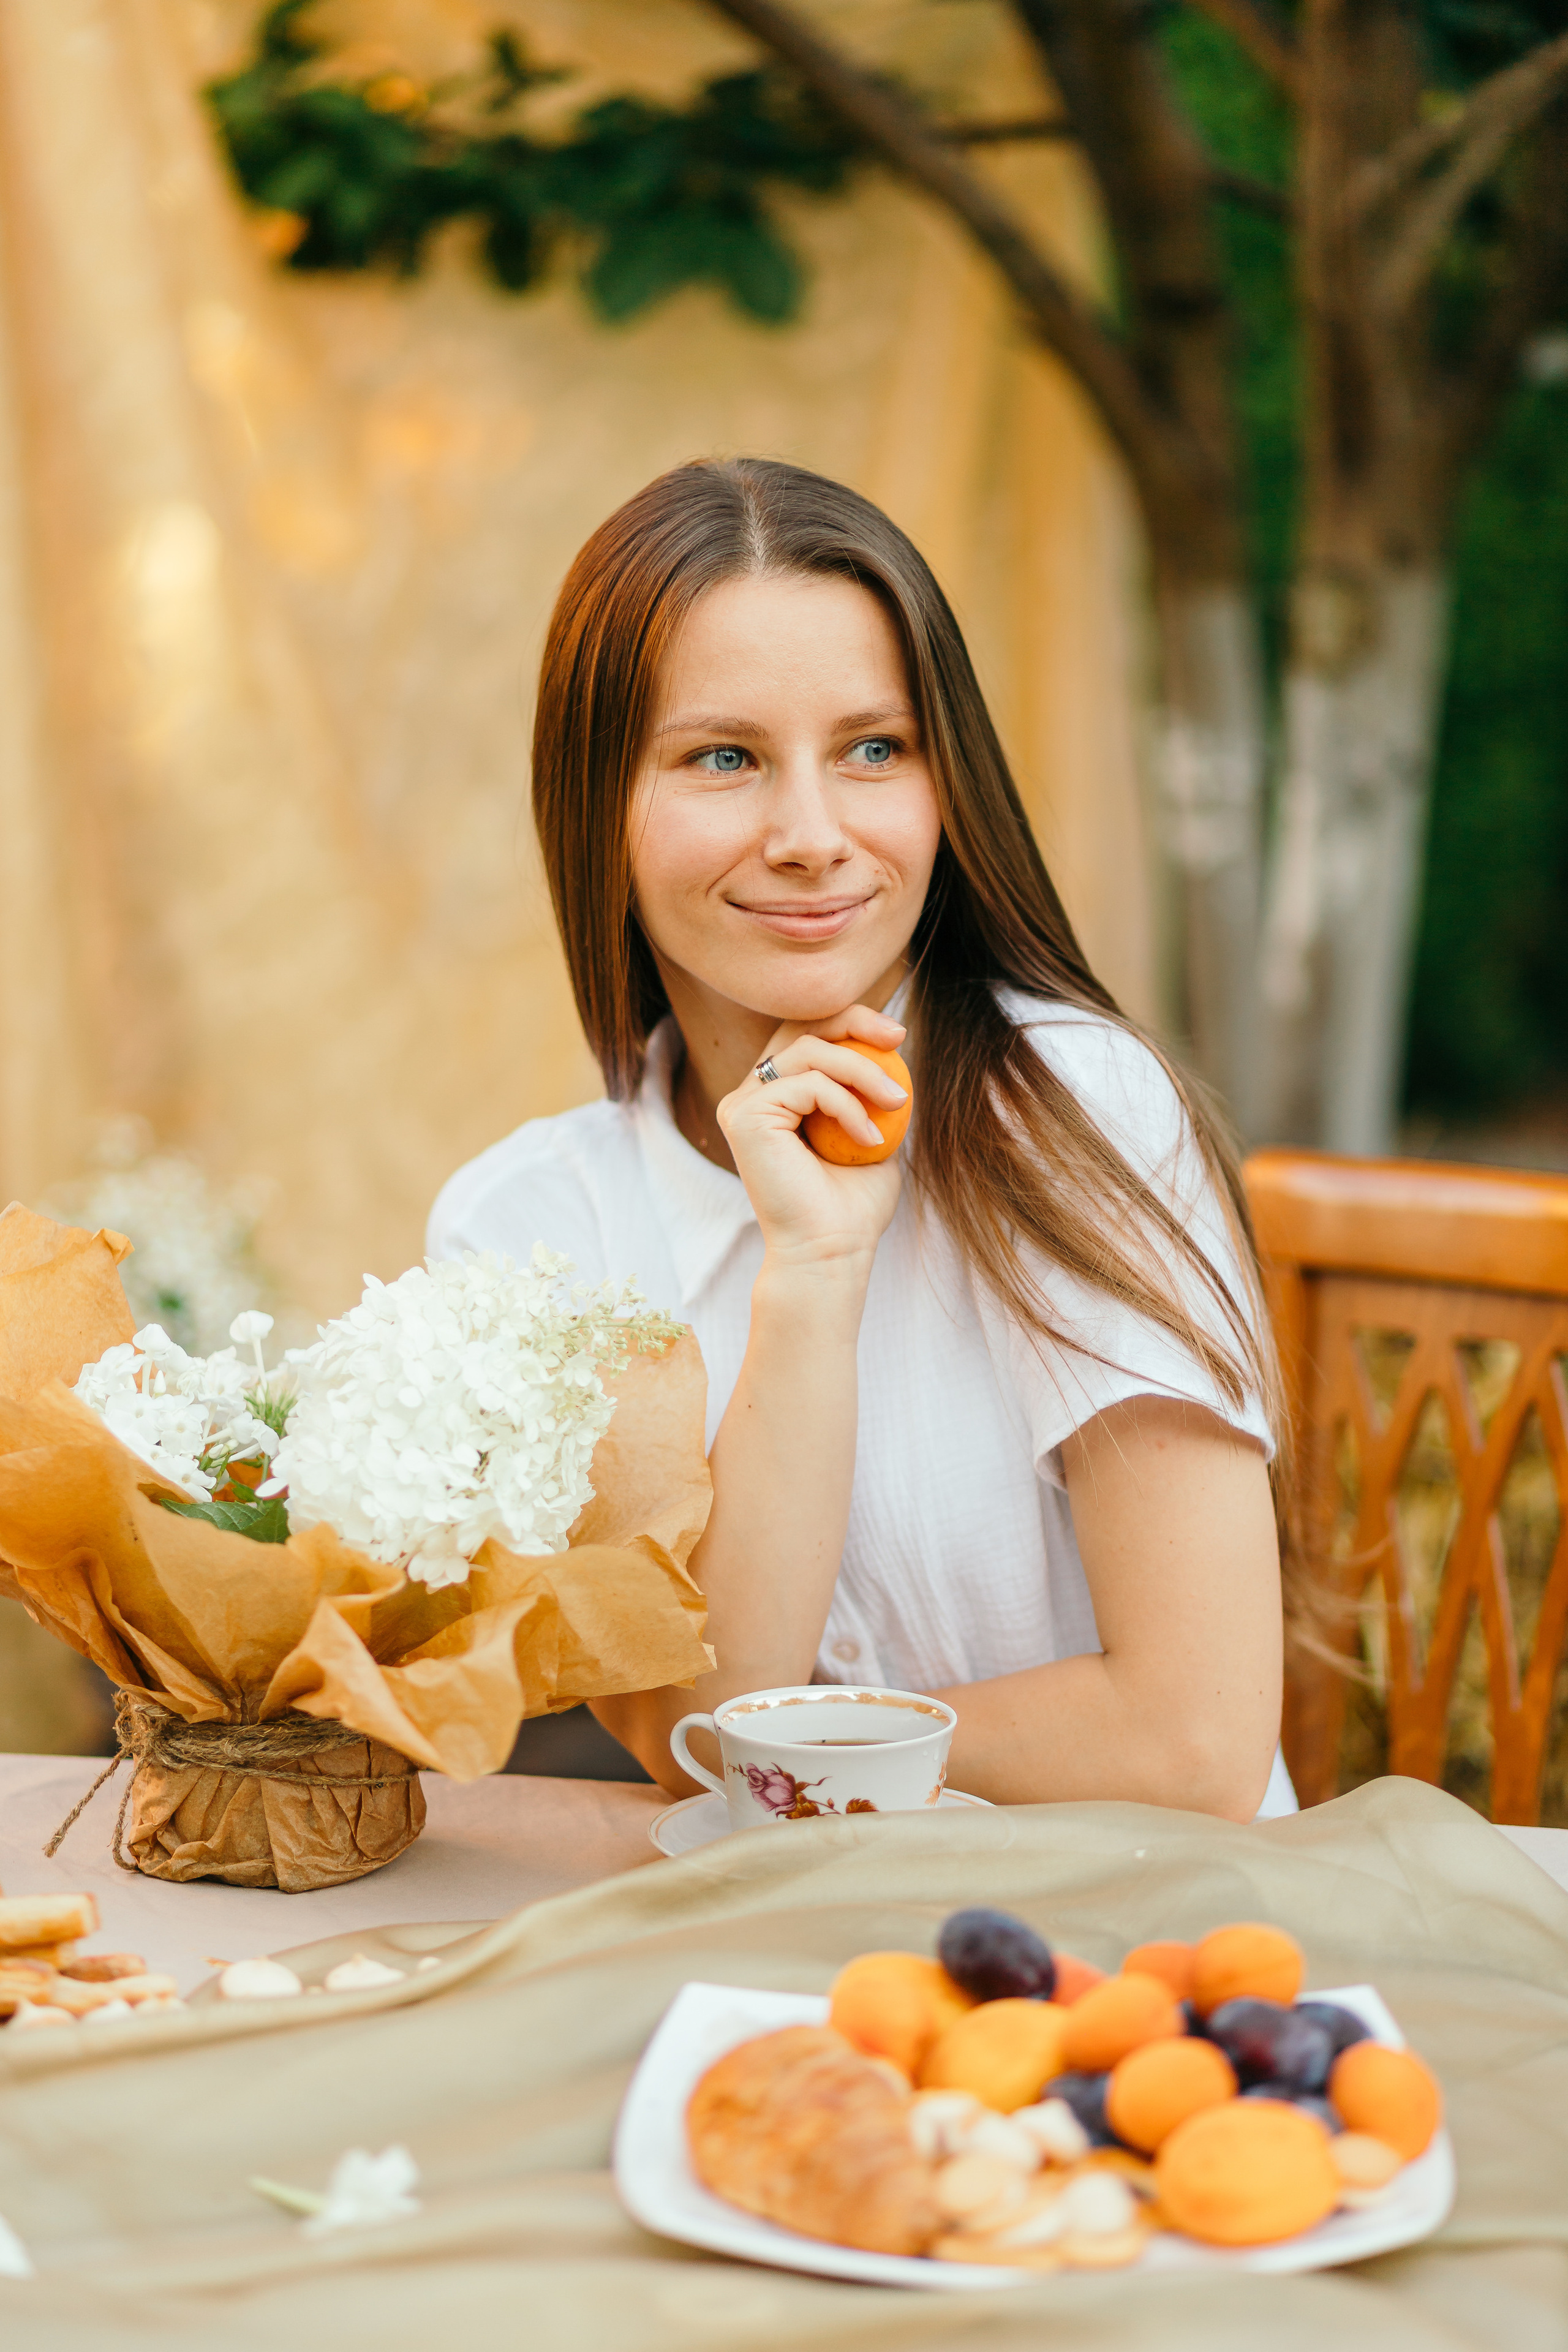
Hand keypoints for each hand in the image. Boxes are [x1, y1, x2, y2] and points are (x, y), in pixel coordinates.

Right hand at [716, 1006, 908, 1271]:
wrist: (830, 1253)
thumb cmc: (852, 1209)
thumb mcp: (874, 1137)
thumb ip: (871, 1097)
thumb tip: (895, 1051)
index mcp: (774, 1099)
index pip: (805, 1037)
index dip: (848, 1022)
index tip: (895, 1035)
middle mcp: (749, 1096)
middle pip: (799, 1028)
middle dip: (853, 1021)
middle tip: (898, 1037)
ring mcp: (742, 1104)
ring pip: (809, 1052)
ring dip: (864, 1071)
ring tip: (898, 1103)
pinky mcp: (744, 1116)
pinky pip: (808, 1084)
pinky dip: (848, 1105)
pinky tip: (872, 1138)